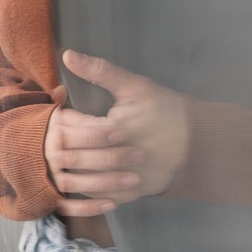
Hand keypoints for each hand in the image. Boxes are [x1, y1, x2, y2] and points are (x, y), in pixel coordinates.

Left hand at [46, 50, 189, 215]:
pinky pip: (95, 196)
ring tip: (66, 151)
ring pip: (79, 181)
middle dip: (58, 143)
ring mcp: (121, 180)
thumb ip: (100, 71)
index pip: (70, 127)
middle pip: (70, 155)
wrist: (195, 141)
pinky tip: (80, 173)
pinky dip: (84, 186)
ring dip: (68, 167)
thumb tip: (68, 55)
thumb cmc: (165, 110)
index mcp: (112, 130)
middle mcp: (114, 160)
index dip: (60, 118)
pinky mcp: (128, 194)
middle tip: (56, 133)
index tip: (61, 112)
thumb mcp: (135, 86)